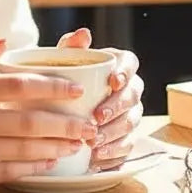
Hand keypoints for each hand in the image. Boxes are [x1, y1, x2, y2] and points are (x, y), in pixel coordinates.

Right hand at [0, 40, 97, 192]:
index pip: (15, 86)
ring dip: (53, 147)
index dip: (49, 87)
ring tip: (76, 145)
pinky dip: (30, 167)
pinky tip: (49, 163)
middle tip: (88, 125)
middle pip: (25, 120)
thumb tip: (3, 42)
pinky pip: (4, 171)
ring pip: (20, 148)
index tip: (73, 90)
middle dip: (62, 123)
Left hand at [57, 28, 143, 170]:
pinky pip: (127, 147)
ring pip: (132, 123)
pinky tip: (98, 158)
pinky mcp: (126, 138)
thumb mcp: (64, 60)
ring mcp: (130, 114)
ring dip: (114, 134)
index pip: (131, 63)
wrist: (58, 105)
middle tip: (97, 117)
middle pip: (133, 97)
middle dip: (117, 108)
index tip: (112, 81)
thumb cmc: (65, 78)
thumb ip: (72, 46)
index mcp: (119, 65)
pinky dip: (113, 153)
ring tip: (93, 142)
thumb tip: (84, 34)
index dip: (126, 72)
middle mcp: (130, 89)